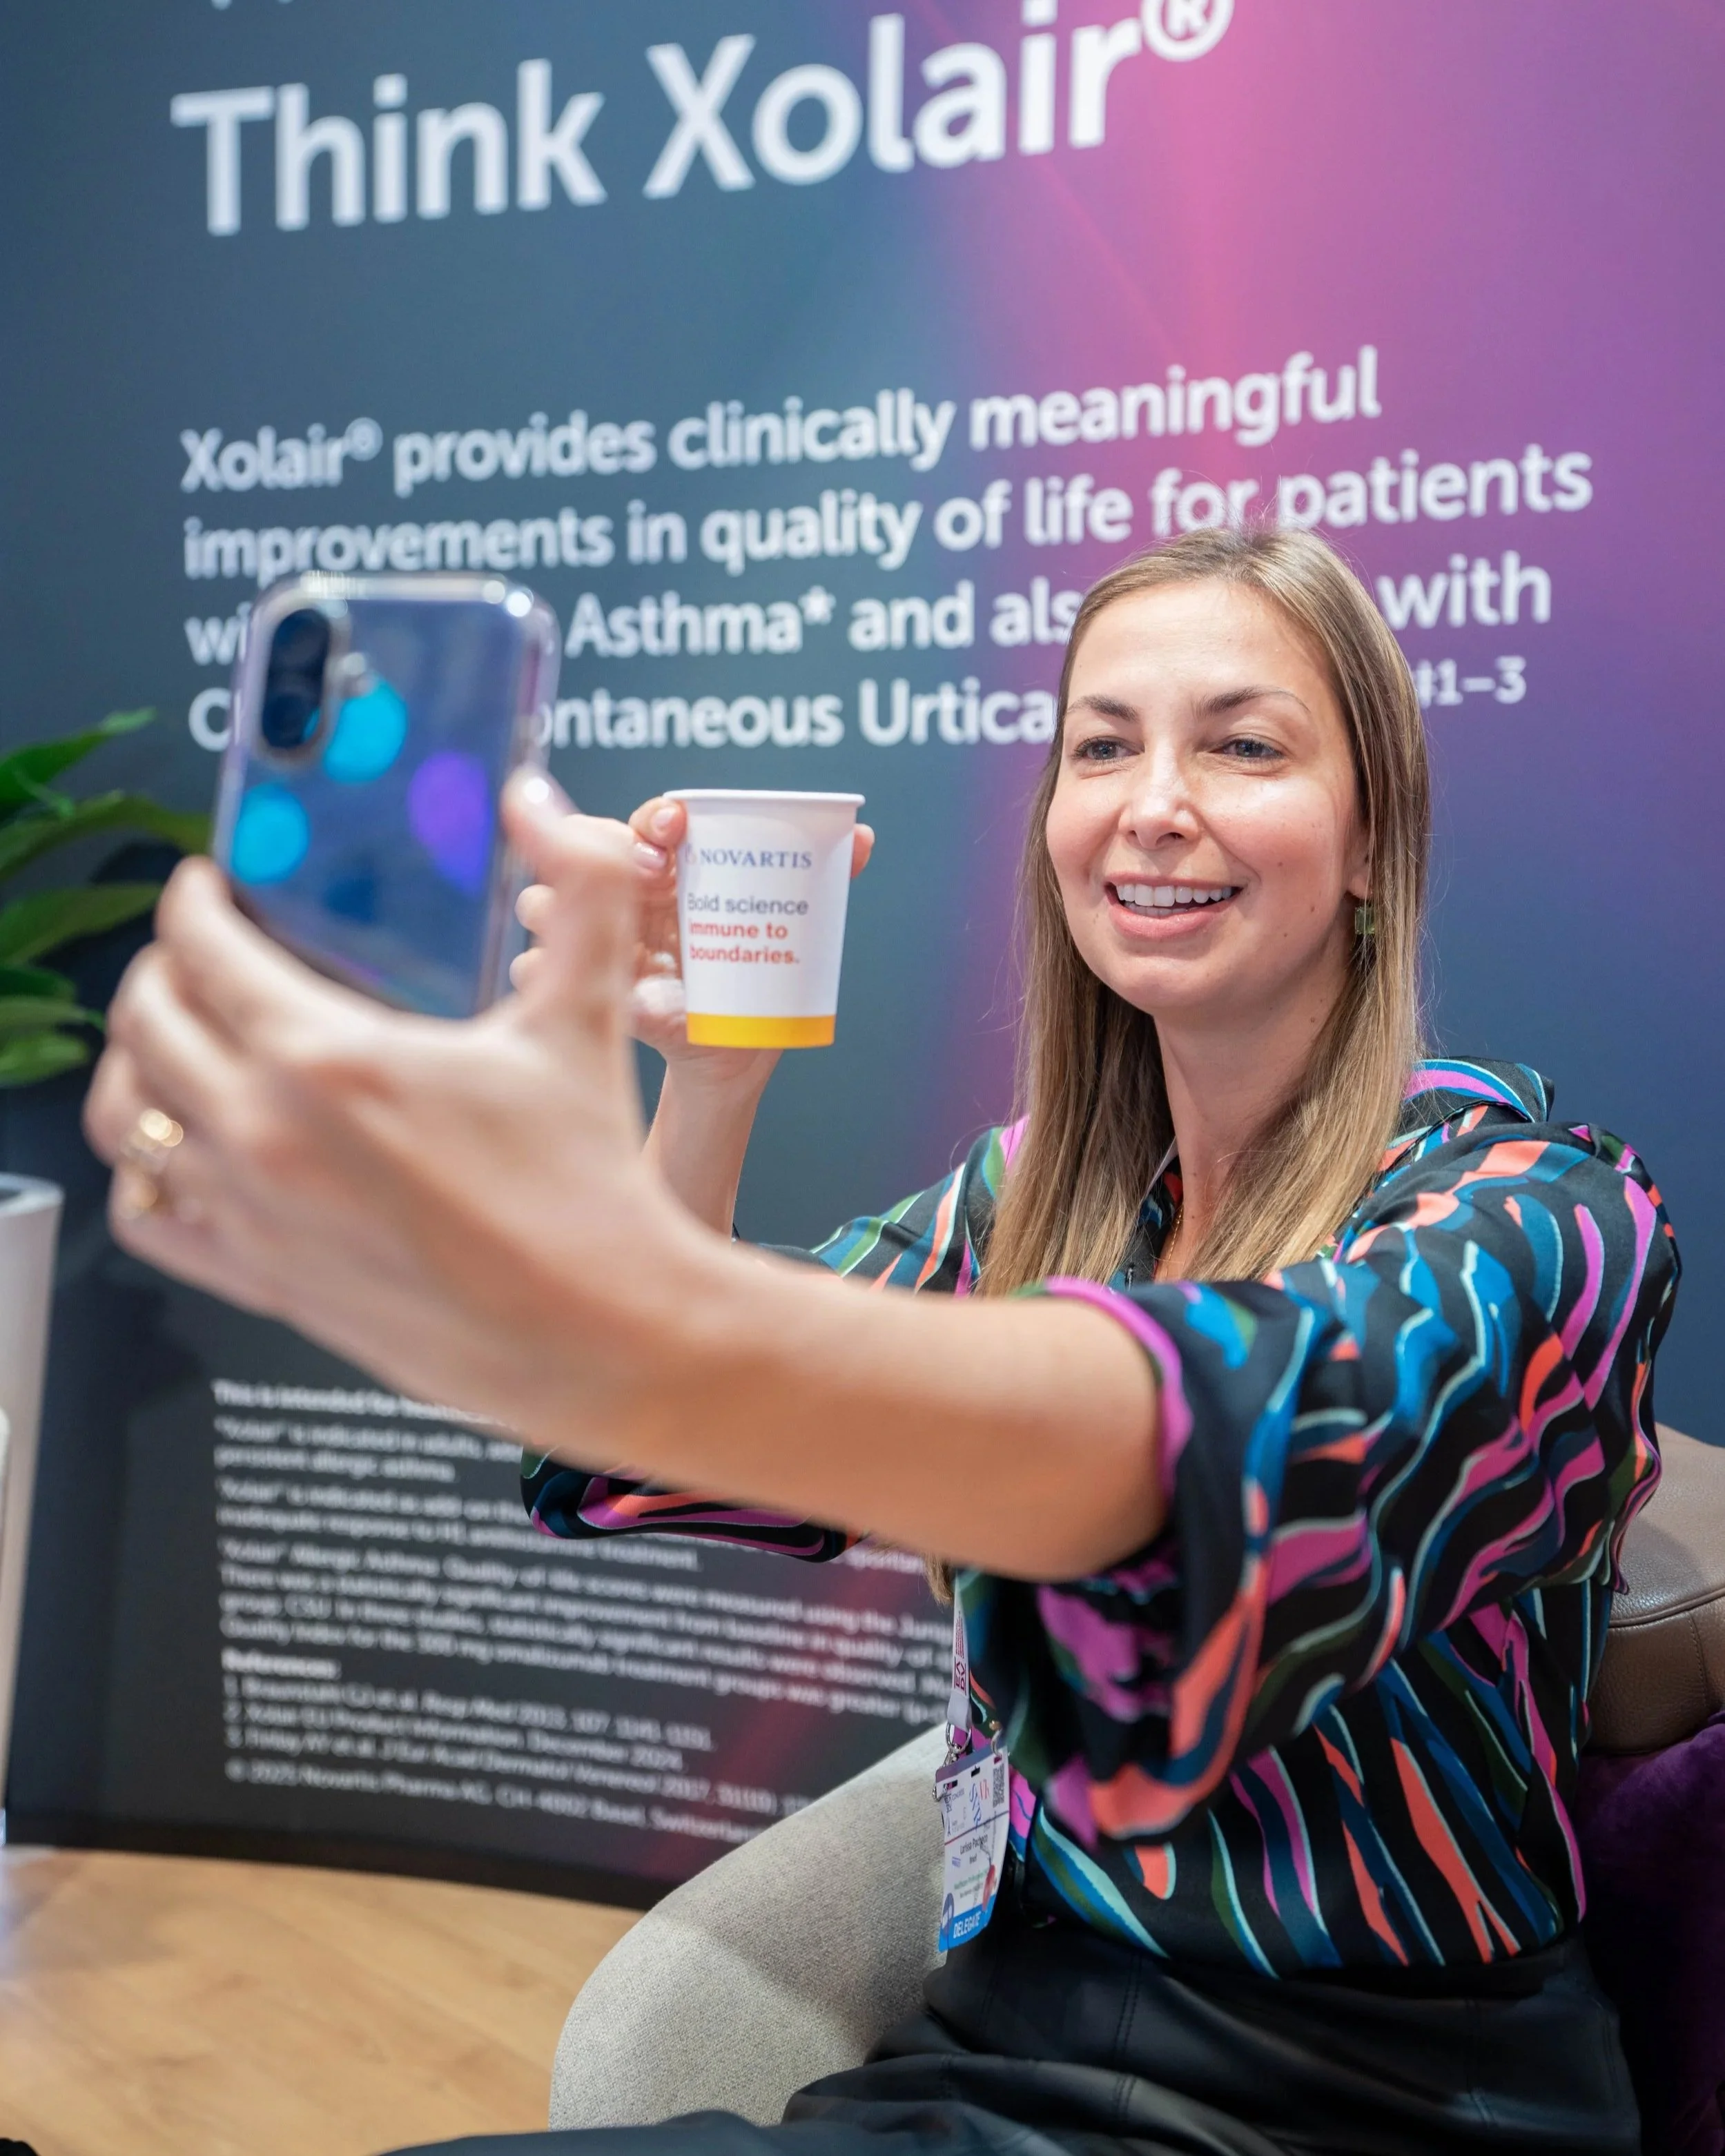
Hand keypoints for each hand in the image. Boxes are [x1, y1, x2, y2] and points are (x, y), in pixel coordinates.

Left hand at [85, 778, 1159, 1576]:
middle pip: (145, 1023)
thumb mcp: (586, 1016)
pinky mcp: (263, 1281)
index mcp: (327, 1058)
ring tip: (172, 1041)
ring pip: (125, 1119)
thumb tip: (542, 804)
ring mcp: (252, 1215)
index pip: (201, 948)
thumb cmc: (590, 1189)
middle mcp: (264, 1136)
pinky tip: (182, 1150)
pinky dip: (145, 1172)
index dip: (193, 902)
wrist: (601, 1332)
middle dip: (160, 970)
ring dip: (136, 1065)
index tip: (206, 889)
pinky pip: (150, 1217)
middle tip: (195, 954)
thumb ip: (577, 888)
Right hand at [513, 794, 874, 1099]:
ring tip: (590, 924)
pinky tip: (564, 980)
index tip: (675, 824)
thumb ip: (819, 883)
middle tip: (648, 876)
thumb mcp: (787, 939)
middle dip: (602, 850)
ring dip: (554, 904)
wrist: (731, 1062)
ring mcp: (595, 939)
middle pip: (583, 848)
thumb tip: (862, 837)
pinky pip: (530, 969)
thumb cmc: (755, 989)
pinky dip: (540, 972)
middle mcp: (628, 898)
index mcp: (674, 873)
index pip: (650, 823)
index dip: (656, 816)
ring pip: (539, 899)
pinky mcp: (577, 987)